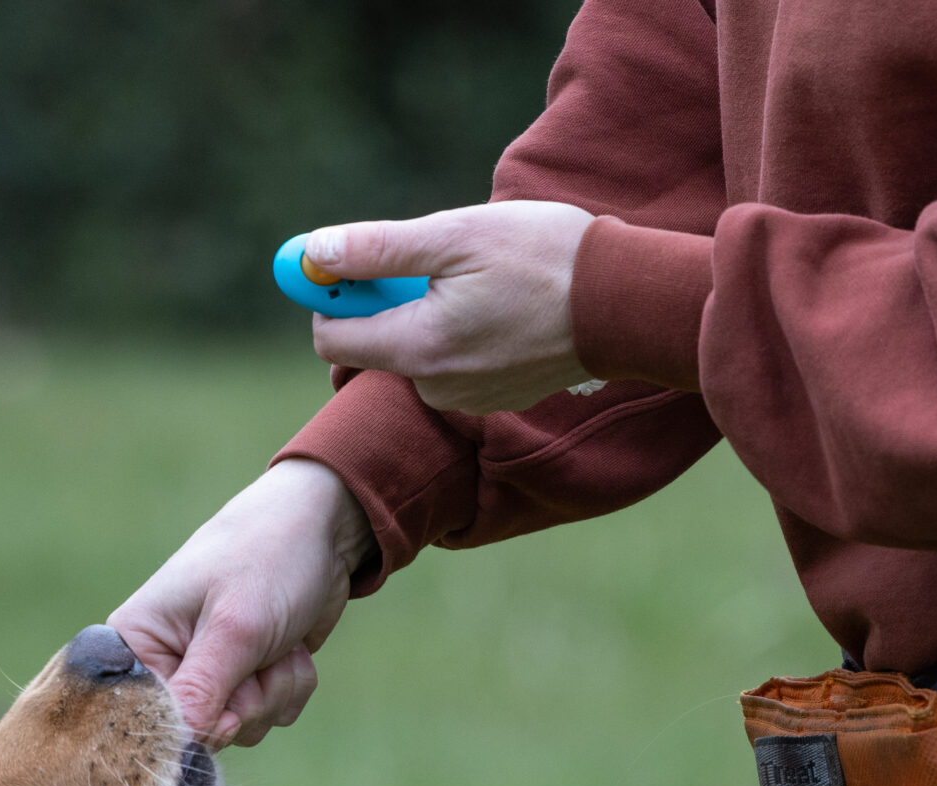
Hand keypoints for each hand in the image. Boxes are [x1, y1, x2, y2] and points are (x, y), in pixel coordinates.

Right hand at [110, 458, 368, 747]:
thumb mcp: (234, 628)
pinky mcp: (243, 680)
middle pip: (197, 735)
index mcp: (134, 646)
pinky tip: (289, 647)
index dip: (189, 729)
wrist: (323, 529)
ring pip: (240, 729)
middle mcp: (161, 666)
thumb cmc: (267, 560)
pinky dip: (289, 687)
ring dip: (272, 692)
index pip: (141, 723)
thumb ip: (201, 693)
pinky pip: (267, 716)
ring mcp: (205, 676)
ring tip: (276, 642)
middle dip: (244, 704)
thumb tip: (175, 750)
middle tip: (258, 658)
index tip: (226, 711)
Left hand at [305, 201, 596, 413]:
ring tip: (478, 281)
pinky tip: (498, 304)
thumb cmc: (544, 258)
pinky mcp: (494, 398)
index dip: (330, 296)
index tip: (345, 262)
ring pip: (414, 352)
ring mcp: (467, 398)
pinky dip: (458, 331)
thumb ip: (377, 250)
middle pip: (373, 345)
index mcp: (419, 349)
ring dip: (426, 312)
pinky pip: (451, 363)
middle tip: (426, 260)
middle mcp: (436, 387)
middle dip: (384, 301)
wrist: (624, 301)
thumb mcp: (455, 236)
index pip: (332, 339)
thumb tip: (313, 254)